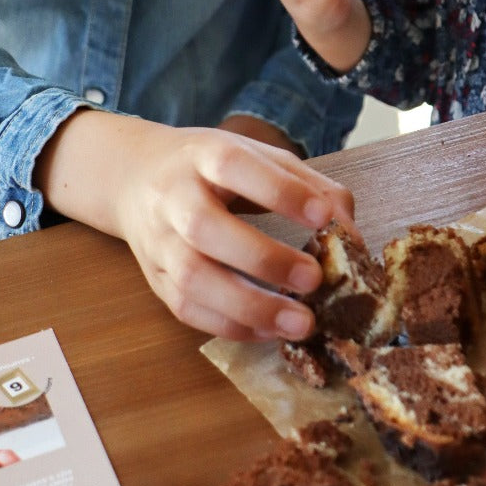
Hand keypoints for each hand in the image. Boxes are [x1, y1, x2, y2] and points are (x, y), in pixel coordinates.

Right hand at [34, 111, 355, 341]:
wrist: (135, 177)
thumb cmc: (210, 169)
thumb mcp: (257, 156)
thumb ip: (307, 186)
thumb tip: (350, 233)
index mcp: (203, 155)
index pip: (235, 166)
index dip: (279, 191)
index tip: (323, 218)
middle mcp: (173, 196)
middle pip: (204, 227)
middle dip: (262, 258)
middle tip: (313, 279)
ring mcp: (158, 240)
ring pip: (190, 278)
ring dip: (248, 306)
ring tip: (301, 323)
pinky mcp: (154, 278)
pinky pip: (186, 309)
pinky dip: (230, 326)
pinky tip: (269, 330)